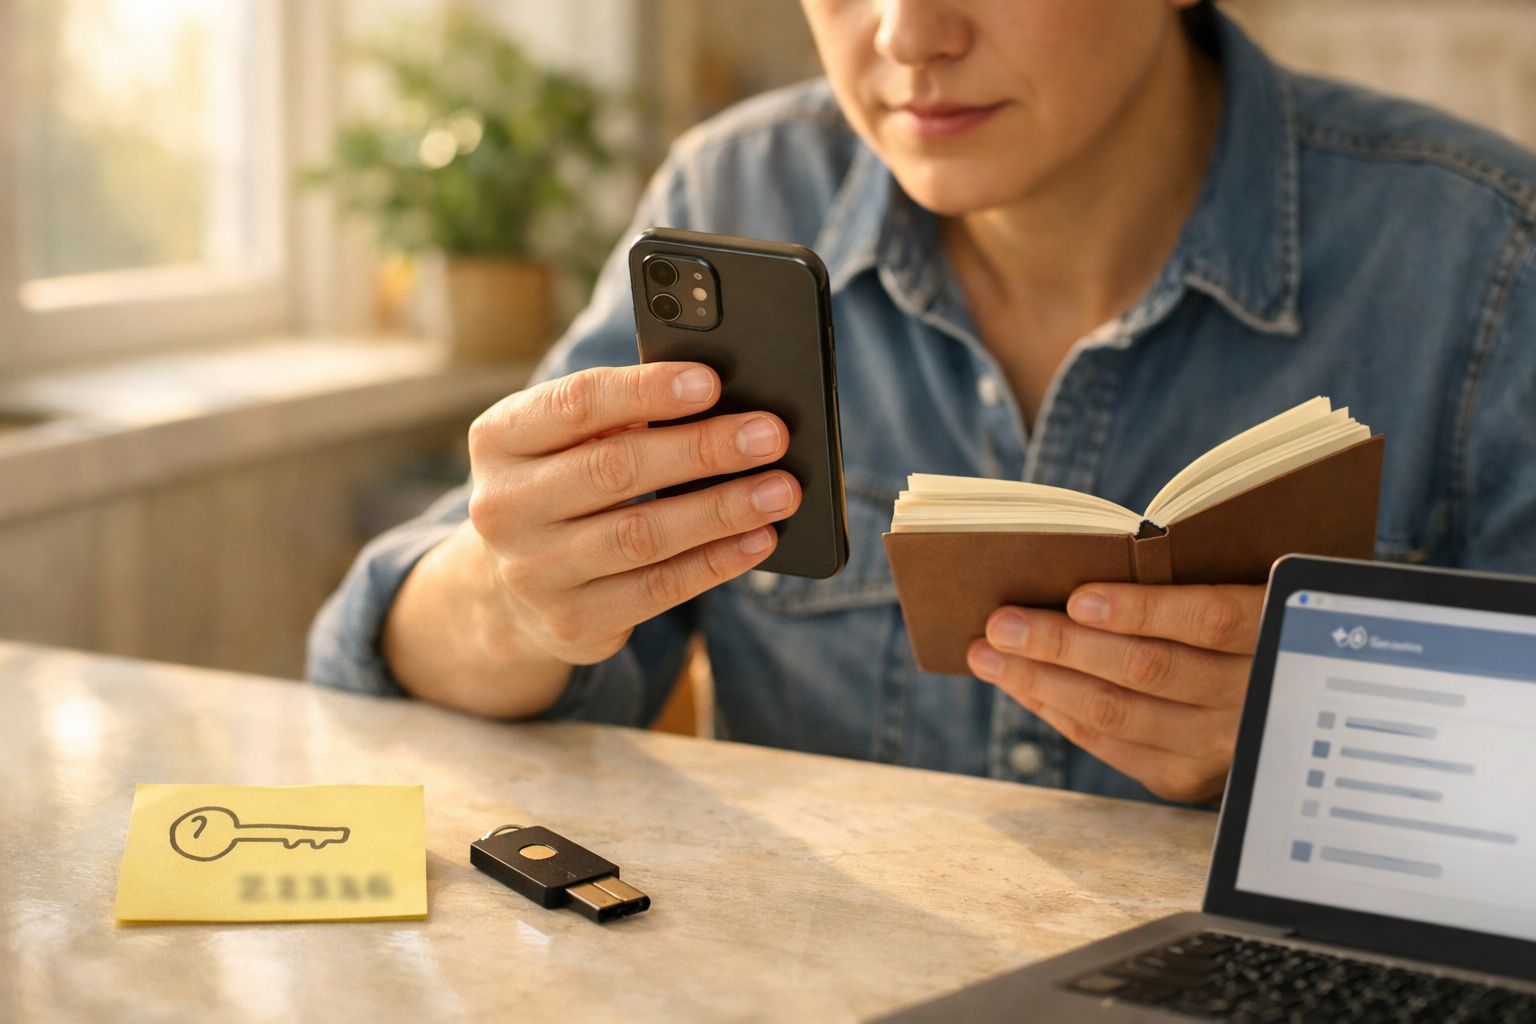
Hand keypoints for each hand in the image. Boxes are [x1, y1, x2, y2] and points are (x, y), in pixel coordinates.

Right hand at [467, 361, 800, 665]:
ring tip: (781, 490)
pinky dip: (716, 562)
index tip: (711, 382)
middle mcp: (503, 506)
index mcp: (500, 439)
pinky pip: (658, 589)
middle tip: (770, 436)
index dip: (646, 391)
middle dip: (703, 450)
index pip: (576, 404)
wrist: (509, 591)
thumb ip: (620, 417)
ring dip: (722, 510)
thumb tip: (724, 406)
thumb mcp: (566, 442)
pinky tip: (759, 540)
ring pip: (642, 536)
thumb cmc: (563, 486)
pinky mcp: (571, 622)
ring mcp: (533, 571)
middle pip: (616, 470)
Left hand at [966, 583, 1264, 802]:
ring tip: (989, 654)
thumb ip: (1193, 573)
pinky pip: (1111, 744)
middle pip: (1148, 670)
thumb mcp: (1246, 580)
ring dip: (1042, 681)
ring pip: (1119, 712)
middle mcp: (1257, 698)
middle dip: (1061, 645)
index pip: (1210, 621)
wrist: (1296, 691)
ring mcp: (1222, 747)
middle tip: (1000, 622)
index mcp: (1280, 631)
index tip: (1077, 597)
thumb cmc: (1246, 610)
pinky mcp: (1188, 779)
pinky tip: (1021, 686)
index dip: (1142, 611)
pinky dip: (1058, 712)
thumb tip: (1082, 568)